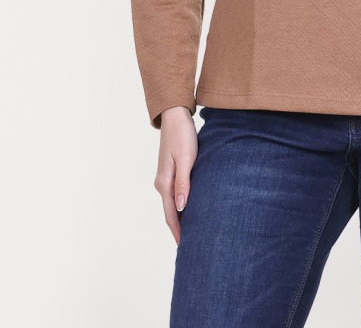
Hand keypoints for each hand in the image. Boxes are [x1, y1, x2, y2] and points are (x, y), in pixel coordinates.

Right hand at [154, 106, 197, 244]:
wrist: (176, 116)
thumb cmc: (183, 135)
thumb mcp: (186, 158)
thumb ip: (183, 183)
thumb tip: (182, 207)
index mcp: (165, 183)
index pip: (171, 215)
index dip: (178, 232)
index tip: (186, 249)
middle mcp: (162, 183)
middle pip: (171, 213)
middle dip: (179, 230)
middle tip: (191, 248)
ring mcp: (165, 177)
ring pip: (173, 204)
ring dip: (181, 218)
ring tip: (193, 233)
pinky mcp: (171, 171)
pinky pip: (176, 194)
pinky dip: (182, 205)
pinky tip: (191, 208)